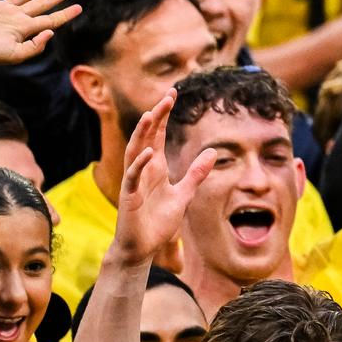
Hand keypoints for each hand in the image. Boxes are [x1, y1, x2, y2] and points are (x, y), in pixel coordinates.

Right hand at [112, 89, 216, 261]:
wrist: (142, 248)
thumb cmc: (158, 221)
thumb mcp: (183, 194)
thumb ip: (196, 174)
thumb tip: (212, 152)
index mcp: (155, 167)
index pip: (158, 135)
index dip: (164, 115)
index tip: (173, 94)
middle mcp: (143, 169)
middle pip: (147, 136)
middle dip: (157, 116)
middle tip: (168, 95)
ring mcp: (134, 182)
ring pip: (135, 151)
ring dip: (143, 133)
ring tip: (152, 114)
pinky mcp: (129, 196)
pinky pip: (133, 176)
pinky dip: (139, 163)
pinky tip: (147, 152)